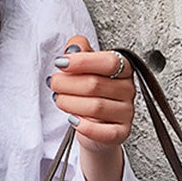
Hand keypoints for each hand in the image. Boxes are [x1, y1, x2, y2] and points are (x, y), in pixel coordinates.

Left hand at [49, 37, 134, 153]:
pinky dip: (84, 127)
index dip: (82, 62)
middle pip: (96, 85)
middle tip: (54, 83)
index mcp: (123, 68)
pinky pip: (102, 132)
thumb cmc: (90, 94)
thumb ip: (80, 50)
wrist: (95, 125)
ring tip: (59, 100)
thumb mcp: (84, 67)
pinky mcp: (121, 132)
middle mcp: (128, 89)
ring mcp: (126, 112)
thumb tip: (73, 47)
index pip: (108, 62)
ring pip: (96, 107)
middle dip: (68, 83)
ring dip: (70, 103)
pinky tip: (72, 120)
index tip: (60, 63)